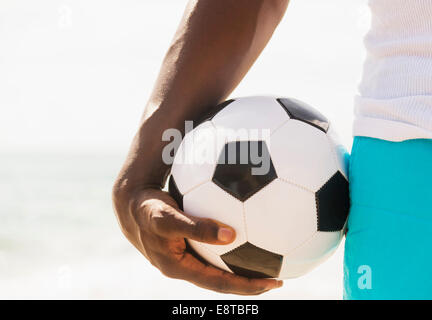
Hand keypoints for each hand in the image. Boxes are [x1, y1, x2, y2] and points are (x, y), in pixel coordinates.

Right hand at [112, 187, 282, 294]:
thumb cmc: (148, 210)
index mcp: (180, 268)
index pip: (219, 284)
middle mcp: (185, 267)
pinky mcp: (187, 246)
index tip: (274, 283)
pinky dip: (231, 248)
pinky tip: (246, 233)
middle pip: (222, 281)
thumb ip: (197, 227)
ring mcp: (186, 257)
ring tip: (268, 261)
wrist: (131, 206)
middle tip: (278, 278)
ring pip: (218, 267)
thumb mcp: (168, 219)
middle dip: (250, 283)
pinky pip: (213, 251)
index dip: (246, 286)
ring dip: (241, 267)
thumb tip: (231, 235)